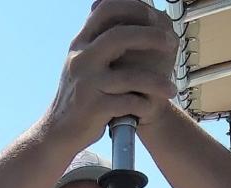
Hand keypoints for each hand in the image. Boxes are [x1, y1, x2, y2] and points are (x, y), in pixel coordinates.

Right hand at [47, 0, 178, 148]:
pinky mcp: (93, 109)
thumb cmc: (81, 95)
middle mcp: (81, 59)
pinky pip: (127, 103)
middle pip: (119, 36)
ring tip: (170, 88)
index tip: (154, 16)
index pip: (106, 9)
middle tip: (170, 43)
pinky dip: (143, 106)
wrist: (59, 131)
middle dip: (150, 37)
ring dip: (155, 82)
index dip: (133, 7)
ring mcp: (87, 84)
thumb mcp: (84, 62)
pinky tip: (152, 109)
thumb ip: (100, 40)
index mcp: (80, 43)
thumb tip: (130, 16)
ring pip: (129, 76)